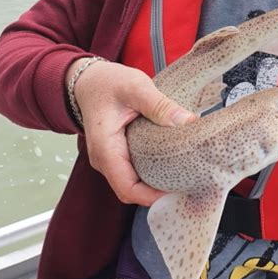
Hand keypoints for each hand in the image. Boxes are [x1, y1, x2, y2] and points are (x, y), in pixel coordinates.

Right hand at [66, 59, 195, 205]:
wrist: (89, 81)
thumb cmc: (107, 83)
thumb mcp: (136, 88)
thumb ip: (161, 105)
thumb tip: (188, 122)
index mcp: (105, 148)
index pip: (127, 189)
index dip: (152, 197)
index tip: (177, 192)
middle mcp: (105, 160)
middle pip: (132, 191)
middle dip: (158, 193)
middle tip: (188, 183)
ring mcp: (110, 159)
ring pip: (133, 183)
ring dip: (156, 183)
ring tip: (183, 175)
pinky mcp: (118, 154)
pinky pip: (134, 171)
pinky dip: (152, 172)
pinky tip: (171, 163)